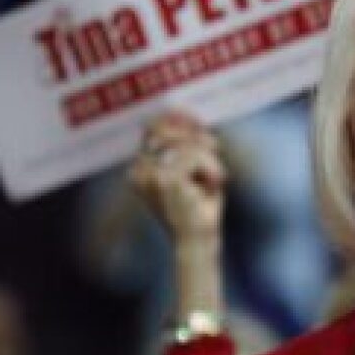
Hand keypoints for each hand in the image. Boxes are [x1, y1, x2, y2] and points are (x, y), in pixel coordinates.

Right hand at [130, 110, 225, 242]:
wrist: (197, 242)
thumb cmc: (199, 209)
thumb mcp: (195, 170)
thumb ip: (189, 143)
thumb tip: (184, 112)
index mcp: (141, 169)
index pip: (152, 128)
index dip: (176, 118)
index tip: (198, 122)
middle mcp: (140, 171)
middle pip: (164, 128)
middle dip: (193, 133)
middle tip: (214, 147)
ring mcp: (152, 175)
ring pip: (185, 143)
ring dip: (208, 158)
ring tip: (214, 178)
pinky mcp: (168, 180)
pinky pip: (196, 155)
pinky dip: (212, 167)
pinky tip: (213, 184)